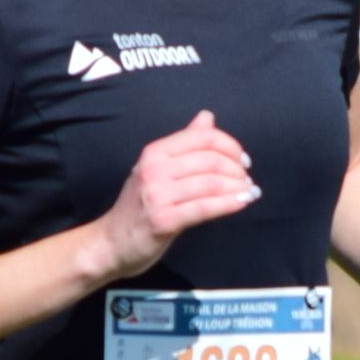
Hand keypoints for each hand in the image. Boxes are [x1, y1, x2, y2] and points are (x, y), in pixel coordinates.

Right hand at [99, 109, 256, 279]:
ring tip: (248, 192)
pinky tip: (242, 203)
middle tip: (247, 180)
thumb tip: (207, 117)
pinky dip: (230, 203)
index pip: (203, 137)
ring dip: (237, 187)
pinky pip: (205, 208)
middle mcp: (154, 169)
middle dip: (237, 169)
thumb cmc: (139, 206)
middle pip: (211, 159)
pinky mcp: (163, 221)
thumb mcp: (157, 169)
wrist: (111, 243)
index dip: (231, 146)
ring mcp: (157, 195)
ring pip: (211, 183)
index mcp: (155, 152)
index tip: (243, 161)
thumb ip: (184, 143)